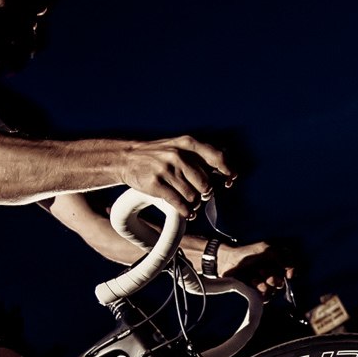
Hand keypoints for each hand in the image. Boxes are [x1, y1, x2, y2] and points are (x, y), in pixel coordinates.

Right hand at [118, 135, 235, 218]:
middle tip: (202, 195)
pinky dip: (186, 212)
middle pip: (205, 183)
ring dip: (194, 204)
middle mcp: (178, 155)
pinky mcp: (156, 184)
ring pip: (193, 196)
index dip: (227, 171)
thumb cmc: (157, 154)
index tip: (230, 180)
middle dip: (205, 193)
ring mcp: (166, 169)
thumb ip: (199, 154)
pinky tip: (187, 213)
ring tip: (191, 204)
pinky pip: (179, 203)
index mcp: (187, 144)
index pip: (216, 157)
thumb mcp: (178, 145)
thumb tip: (224, 165)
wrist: (127, 158)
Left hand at [215, 239, 298, 295]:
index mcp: (280, 260)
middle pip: (284, 281)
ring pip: (276, 290)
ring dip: (265, 283)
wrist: (228, 261)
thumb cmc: (247, 252)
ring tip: (254, 277)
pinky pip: (267, 297)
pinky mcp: (259, 292)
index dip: (293, 273)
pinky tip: (252, 283)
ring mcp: (267, 283)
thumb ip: (281, 256)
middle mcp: (276, 272)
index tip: (289, 274)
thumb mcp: (265, 248)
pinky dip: (260, 290)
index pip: (295, 269)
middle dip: (273, 277)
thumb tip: (291, 271)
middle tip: (261, 270)